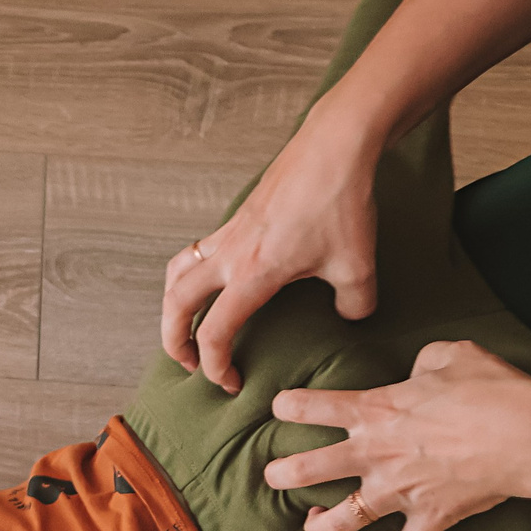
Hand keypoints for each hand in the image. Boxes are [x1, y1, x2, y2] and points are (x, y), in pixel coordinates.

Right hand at [162, 104, 382, 392]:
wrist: (333, 148)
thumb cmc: (341, 204)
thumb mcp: (358, 265)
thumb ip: (353, 303)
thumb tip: (349, 316)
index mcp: (252, 275)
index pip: (215, 331)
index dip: (214, 365)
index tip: (229, 382)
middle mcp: (229, 256)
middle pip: (176, 304)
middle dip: (173, 339)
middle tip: (187, 362)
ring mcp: (229, 234)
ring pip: (177, 273)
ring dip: (172, 304)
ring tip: (184, 323)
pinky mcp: (237, 218)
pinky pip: (197, 251)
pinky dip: (190, 273)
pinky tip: (214, 280)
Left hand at [264, 339, 530, 530]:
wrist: (527, 435)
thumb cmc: (491, 389)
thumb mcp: (452, 355)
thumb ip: (424, 361)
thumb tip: (420, 371)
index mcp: (374, 409)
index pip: (308, 407)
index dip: (287, 406)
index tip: (280, 407)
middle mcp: (374, 453)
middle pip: (306, 470)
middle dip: (280, 475)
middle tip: (272, 476)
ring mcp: (398, 491)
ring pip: (341, 521)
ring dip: (320, 527)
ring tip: (312, 525)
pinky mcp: (429, 519)